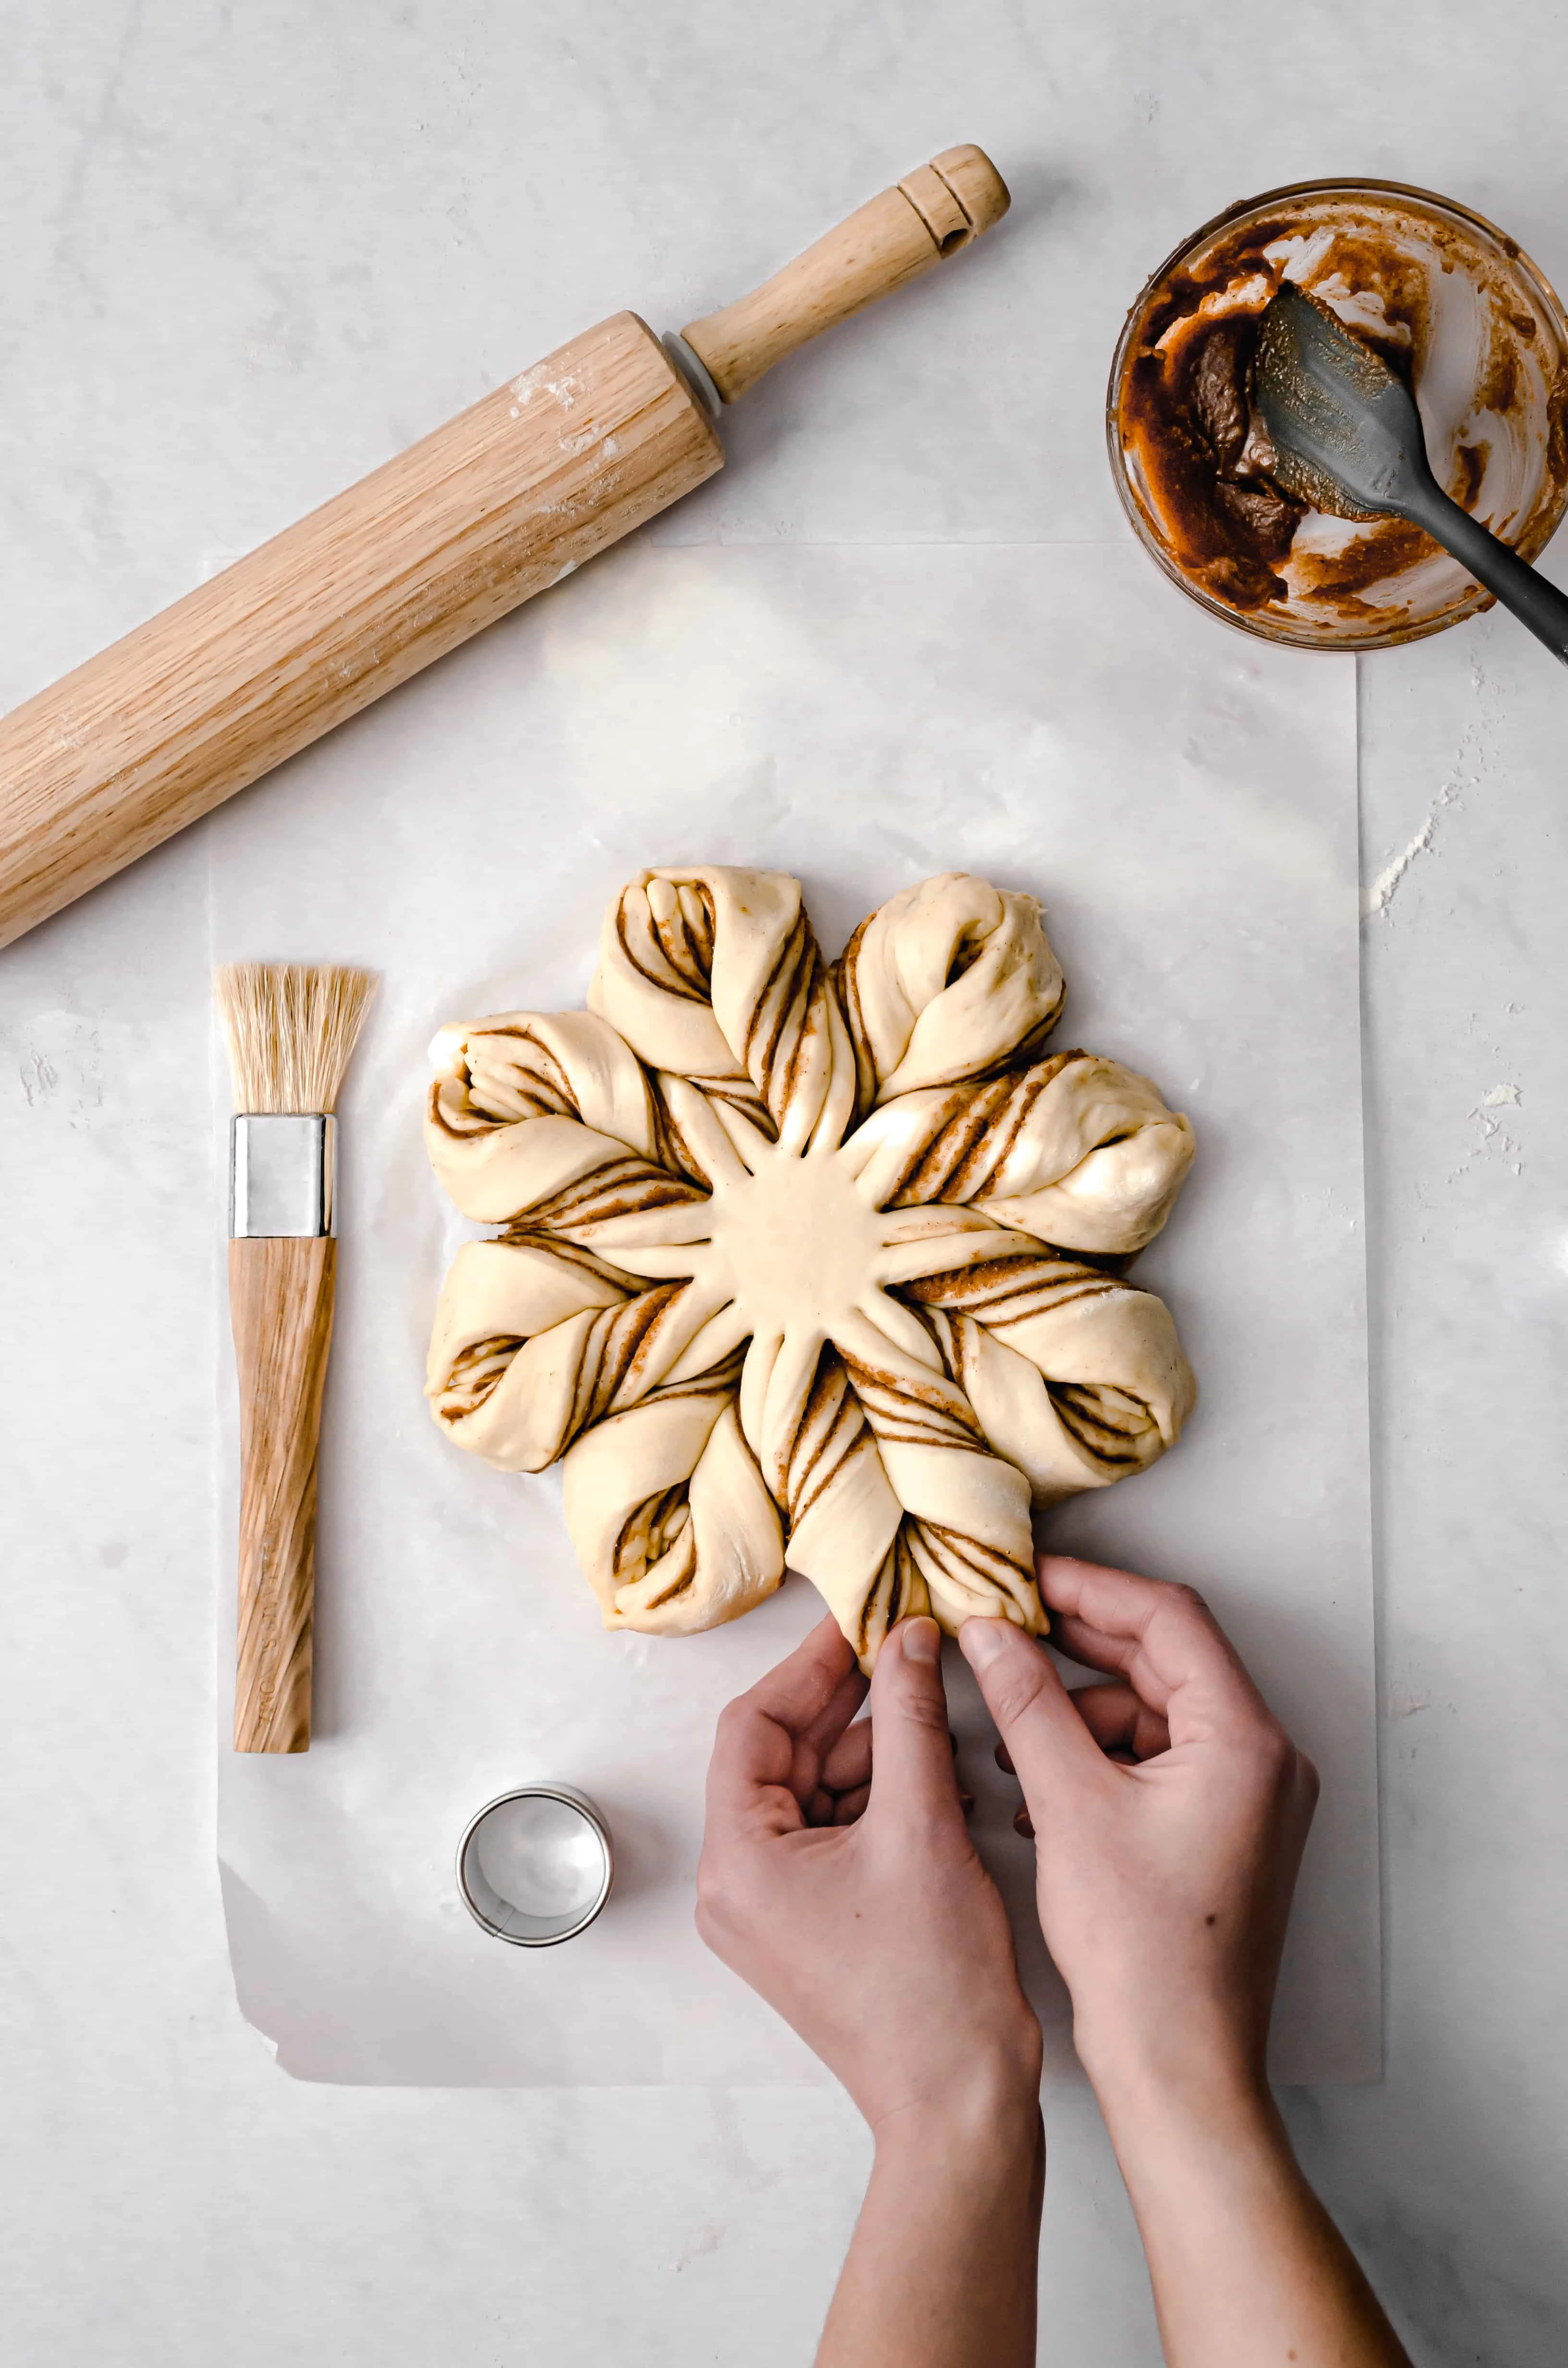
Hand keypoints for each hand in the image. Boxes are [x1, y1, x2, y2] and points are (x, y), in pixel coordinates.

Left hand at [697, 1611, 1040, 2128]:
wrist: (959, 2102)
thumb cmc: (934, 1988)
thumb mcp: (923, 1826)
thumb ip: (912, 1719)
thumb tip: (907, 1639)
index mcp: (737, 1863)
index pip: (754, 1727)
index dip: (810, 1666)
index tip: (859, 1622)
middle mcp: (736, 1887)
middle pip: (781, 1757)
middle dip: (847, 1706)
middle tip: (902, 1650)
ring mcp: (770, 1911)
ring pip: (813, 1792)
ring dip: (873, 1754)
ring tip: (934, 1721)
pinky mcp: (810, 1924)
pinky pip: (832, 1833)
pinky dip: (879, 1801)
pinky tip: (936, 1782)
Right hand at [959, 1554, 1316, 2095]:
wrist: (1180, 2065)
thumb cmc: (1141, 1952)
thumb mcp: (1068, 1805)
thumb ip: (1026, 1703)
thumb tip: (990, 1631)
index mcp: (1246, 1740)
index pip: (1169, 1619)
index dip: (1091, 1588)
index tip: (1025, 1579)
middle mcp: (1266, 1760)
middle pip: (1166, 1661)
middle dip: (1080, 1646)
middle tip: (1005, 1629)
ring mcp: (1252, 1798)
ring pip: (1157, 1713)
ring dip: (1082, 1712)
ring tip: (1010, 1735)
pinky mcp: (1228, 1830)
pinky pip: (1162, 1761)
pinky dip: (1102, 1759)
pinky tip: (1041, 1788)